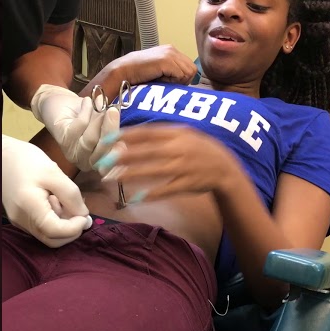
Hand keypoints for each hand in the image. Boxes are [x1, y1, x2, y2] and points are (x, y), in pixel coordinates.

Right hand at [2, 135, 91, 247]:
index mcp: (29, 208)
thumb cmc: (27, 160)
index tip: (84, 215)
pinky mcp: (20, 219)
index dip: (74, 228)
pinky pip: (42, 228)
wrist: (1, 156)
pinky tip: (53, 201)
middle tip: (76, 208)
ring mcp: (20, 222)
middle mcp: (22, 221)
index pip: (55, 232)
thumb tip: (84, 216)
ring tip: (60, 199)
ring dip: (63, 224)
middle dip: (71, 229)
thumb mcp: (54, 173)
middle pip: (53, 240)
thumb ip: (72, 196)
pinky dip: (54, 220)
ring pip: (48, 235)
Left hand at [30, 85, 119, 171]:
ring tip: (100, 102)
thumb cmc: (84, 114)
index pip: (113, 160)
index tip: (127, 138)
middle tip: (114, 110)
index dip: (120, 152)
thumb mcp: (102, 122)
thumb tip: (124, 127)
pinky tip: (86, 101)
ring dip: (97, 119)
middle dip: (110, 129)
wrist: (59, 103)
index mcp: (99, 162)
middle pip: (102, 150)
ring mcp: (73, 153)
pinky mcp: (64, 140)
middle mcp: (86, 162)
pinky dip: (86, 111)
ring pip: (91, 139)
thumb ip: (112, 128)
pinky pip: (80, 126)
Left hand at [94, 124, 240, 202]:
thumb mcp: (184, 134)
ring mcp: (184, 168)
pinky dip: (151, 194)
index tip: (107, 140)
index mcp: (177, 133)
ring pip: (153, 171)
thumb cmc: (199, 149)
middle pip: (147, 152)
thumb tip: (133, 136)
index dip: (126, 135)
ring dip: (132, 175)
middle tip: (103, 161)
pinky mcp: (187, 184)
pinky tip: (135, 198)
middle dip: (124, 156)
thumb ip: (161, 134)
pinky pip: (166, 190)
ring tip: (114, 177)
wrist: (225, 168)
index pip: (147, 132)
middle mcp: (179, 149)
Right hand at [105, 45, 197, 86]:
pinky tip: (159, 79)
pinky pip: (181, 76)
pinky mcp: (166, 60)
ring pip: (188, 73)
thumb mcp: (160, 73)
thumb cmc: (139, 76)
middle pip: (192, 71)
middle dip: (182, 81)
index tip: (167, 82)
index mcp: (171, 51)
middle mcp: (172, 49)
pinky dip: (172, 82)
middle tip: (165, 83)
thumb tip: (186, 85)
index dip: (182, 79)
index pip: (190, 68)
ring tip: (161, 81)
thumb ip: (173, 74)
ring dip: (177, 82)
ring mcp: (170, 53)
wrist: (123, 72)